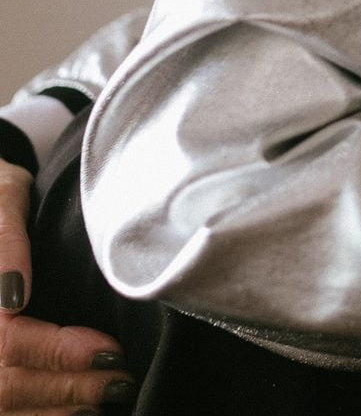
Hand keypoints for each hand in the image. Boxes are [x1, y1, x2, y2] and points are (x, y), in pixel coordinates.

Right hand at [0, 162, 135, 410]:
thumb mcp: (5, 196)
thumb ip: (7, 238)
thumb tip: (15, 294)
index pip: (8, 342)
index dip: (59, 353)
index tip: (110, 350)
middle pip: (4, 388)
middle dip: (66, 389)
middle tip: (120, 382)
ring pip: (3, 408)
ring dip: (56, 410)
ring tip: (107, 397)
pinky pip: (5, 407)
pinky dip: (41, 413)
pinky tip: (77, 407)